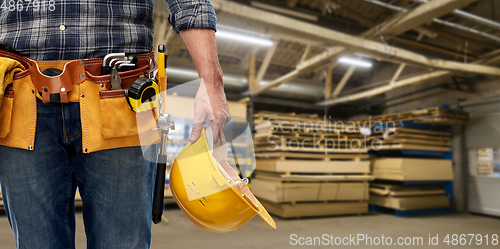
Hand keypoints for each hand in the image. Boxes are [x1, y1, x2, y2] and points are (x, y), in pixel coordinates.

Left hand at [179, 28, 229, 143]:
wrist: (212, 84)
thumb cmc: (205, 96)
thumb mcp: (198, 114)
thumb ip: (196, 129)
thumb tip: (193, 140)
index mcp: (219, 122)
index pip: (215, 139)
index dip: (210, 145)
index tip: (206, 150)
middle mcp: (226, 120)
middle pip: (218, 134)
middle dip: (211, 138)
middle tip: (203, 141)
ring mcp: (227, 116)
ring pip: (221, 128)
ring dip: (213, 131)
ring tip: (206, 131)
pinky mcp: (227, 112)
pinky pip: (222, 123)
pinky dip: (216, 125)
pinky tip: (210, 121)